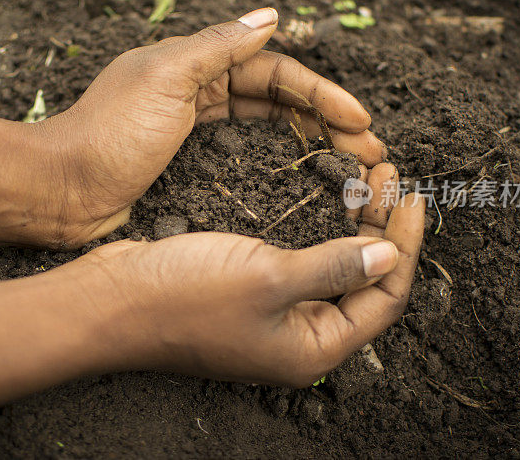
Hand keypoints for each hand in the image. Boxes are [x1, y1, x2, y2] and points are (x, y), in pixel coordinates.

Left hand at [34, 8, 386, 246]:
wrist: (60, 190)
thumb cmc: (107, 135)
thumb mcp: (165, 79)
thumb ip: (218, 47)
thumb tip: (271, 16)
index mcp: (193, 62)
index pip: (273, 71)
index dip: (319, 94)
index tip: (361, 121)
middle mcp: (195, 87)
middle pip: (275, 95)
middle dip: (324, 116)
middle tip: (368, 148)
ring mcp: (190, 123)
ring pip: (263, 120)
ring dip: (307, 135)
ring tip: (349, 159)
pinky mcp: (184, 157)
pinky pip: (241, 146)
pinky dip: (274, 151)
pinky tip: (299, 165)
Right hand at [53, 166, 423, 385]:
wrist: (110, 298)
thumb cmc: (184, 297)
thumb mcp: (268, 279)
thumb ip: (333, 268)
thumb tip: (389, 257)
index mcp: (310, 348)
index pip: (382, 298)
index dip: (404, 245)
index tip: (409, 195)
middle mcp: (295, 335)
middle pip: (360, 280)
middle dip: (379, 226)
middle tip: (385, 172)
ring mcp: (269, 313)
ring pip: (329, 264)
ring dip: (349, 222)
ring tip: (362, 175)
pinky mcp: (246, 291)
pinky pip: (298, 258)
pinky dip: (315, 226)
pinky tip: (320, 194)